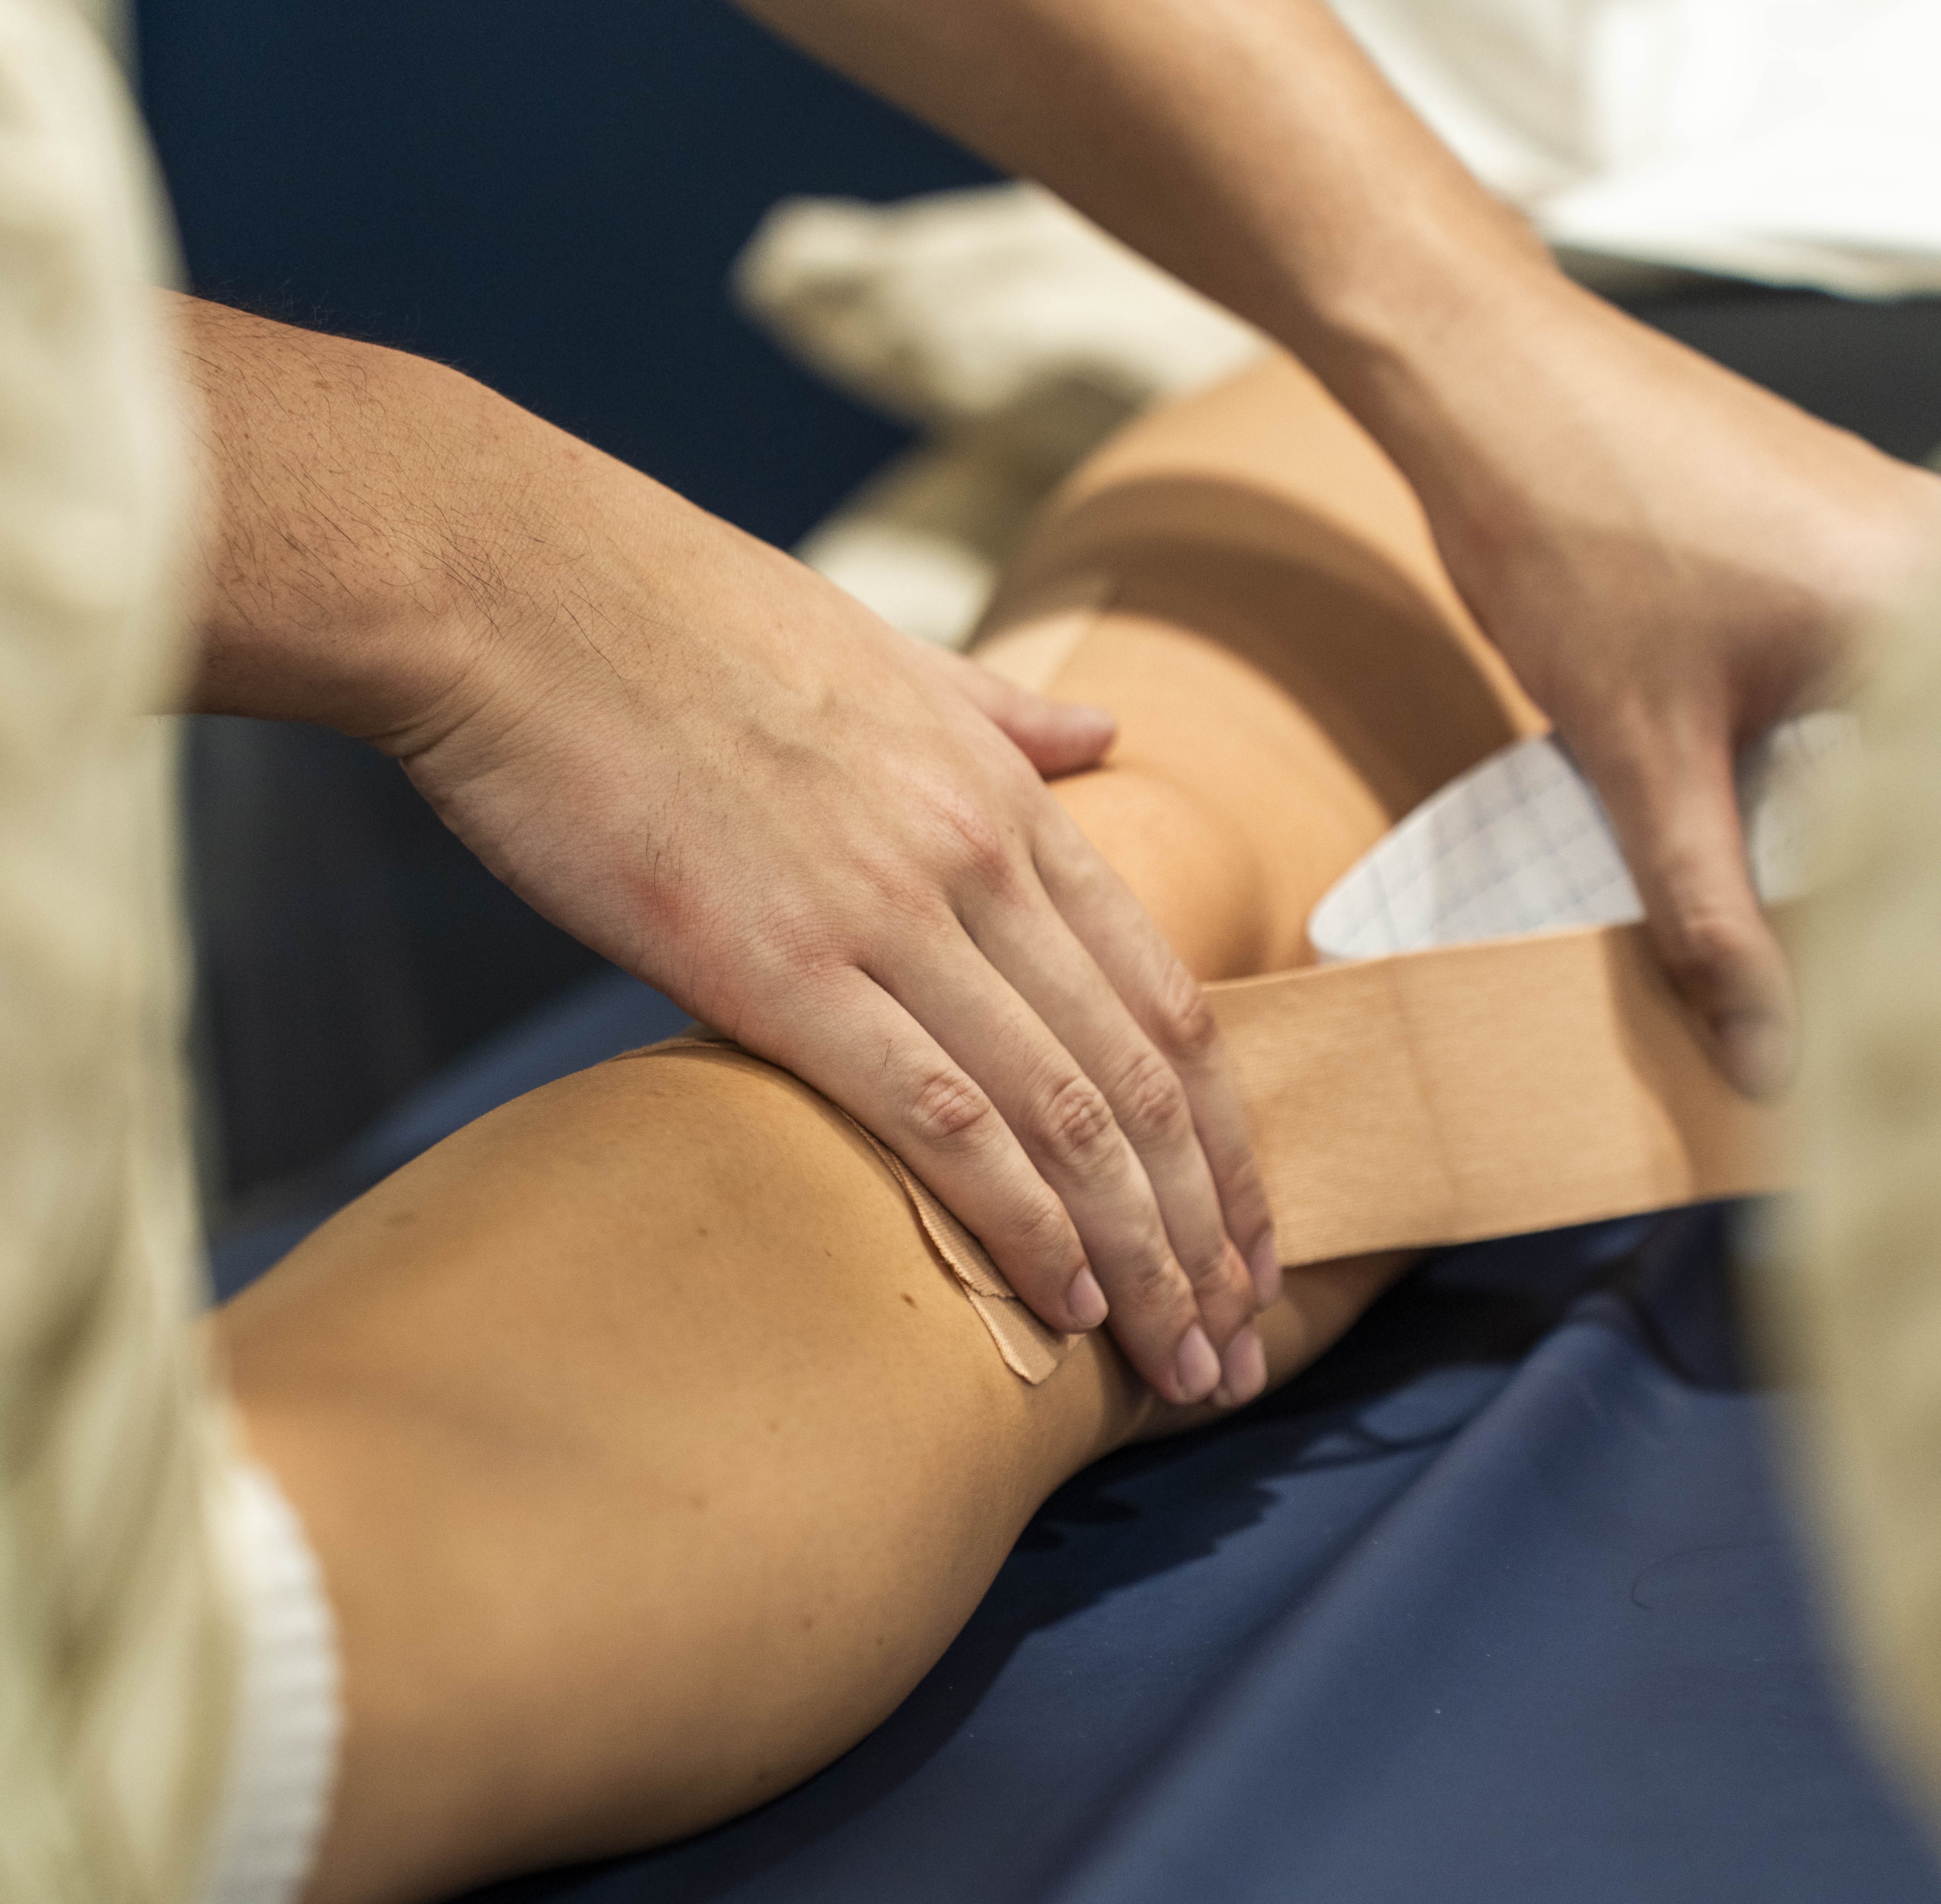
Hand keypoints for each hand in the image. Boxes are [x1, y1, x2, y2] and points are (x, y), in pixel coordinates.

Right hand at [390, 435, 1274, 1406]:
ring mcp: (884, 913)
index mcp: (1004, 793)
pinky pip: (937, 1116)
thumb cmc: (679, 621)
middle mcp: (976, 860)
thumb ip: (1006, 712)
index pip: (1164, 996)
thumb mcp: (883, 650)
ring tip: (1183, 1363)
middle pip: (1138, 1077)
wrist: (514, 592)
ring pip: (1062, 1116)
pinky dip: (1016, 1219)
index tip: (1249, 1232)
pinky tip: (1064, 1299)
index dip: (1224, 1134)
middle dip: (1208, 1227)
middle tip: (1241, 1345)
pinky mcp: (775, 968)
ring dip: (1141, 1255)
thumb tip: (1102, 733)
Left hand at [1377, 275, 1940, 1096]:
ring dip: (1862, 832)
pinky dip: (1833, 763)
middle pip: (1919, 787)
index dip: (1903, 931)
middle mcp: (1934, 571)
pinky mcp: (1837, 549)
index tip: (1885, 1018)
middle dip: (1883, 891)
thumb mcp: (1641, 753)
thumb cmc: (1569, 534)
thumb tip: (1763, 1052)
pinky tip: (1784, 827)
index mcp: (1926, 618)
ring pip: (1899, 734)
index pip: (1927, 826)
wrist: (1493, 389)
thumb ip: (1709, 911)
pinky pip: (1870, 683)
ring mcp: (1896, 550)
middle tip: (1841, 1000)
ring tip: (1802, 932)